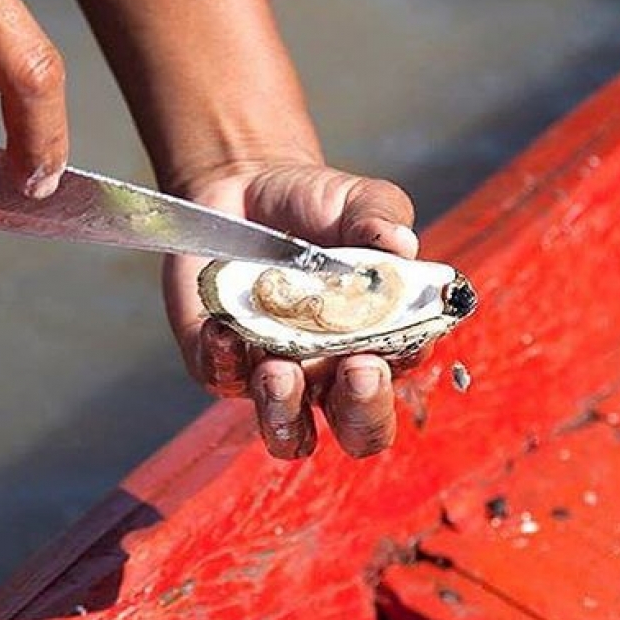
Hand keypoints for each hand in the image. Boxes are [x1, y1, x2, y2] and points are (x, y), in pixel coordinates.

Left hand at [163, 163, 417, 459]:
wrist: (246, 188)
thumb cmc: (316, 204)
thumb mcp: (358, 200)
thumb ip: (381, 218)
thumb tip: (400, 243)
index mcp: (377, 340)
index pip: (397, 380)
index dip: (392, 381)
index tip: (377, 354)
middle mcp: (330, 370)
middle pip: (357, 431)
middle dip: (360, 414)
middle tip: (354, 370)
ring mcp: (273, 373)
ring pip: (288, 431)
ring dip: (285, 411)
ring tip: (279, 369)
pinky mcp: (219, 361)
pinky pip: (221, 379)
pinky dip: (223, 361)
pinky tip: (223, 328)